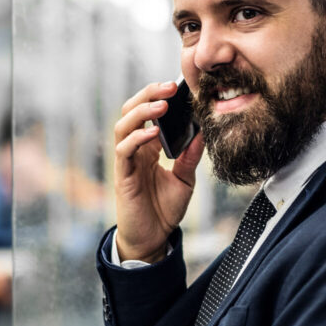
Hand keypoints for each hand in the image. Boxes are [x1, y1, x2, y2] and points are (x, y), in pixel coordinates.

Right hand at [113, 81, 204, 262]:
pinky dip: (137, 138)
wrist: (154, 239)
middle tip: (169, 87)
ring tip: (162, 105)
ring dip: (142, 112)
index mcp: (148, 147)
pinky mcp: (122, 176)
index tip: (178, 86)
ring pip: (123, 125)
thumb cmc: (165, 210)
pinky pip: (124, 150)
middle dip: (148, 95)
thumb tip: (203, 131)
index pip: (147, 113)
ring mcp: (126, 161)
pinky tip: (152, 134)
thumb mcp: (185, 179)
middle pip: (131, 111)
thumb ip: (190, 156)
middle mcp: (135, 150)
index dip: (158, 96)